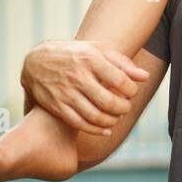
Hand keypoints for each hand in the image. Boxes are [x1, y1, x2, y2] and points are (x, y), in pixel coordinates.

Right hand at [21, 40, 148, 134]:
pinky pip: (79, 124)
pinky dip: (96, 130)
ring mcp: (65, 92)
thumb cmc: (75, 54)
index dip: (131, 90)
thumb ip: (123, 63)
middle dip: (123, 108)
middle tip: (126, 107)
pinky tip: (106, 130)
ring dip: (111, 121)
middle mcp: (77, 76)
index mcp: (90, 59)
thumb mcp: (97, 50)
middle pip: (108, 101)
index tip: (131, 92)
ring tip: (116, 118)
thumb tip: (144, 77)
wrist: (36, 62)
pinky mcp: (56, 106)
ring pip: (95, 116)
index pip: (119, 80)